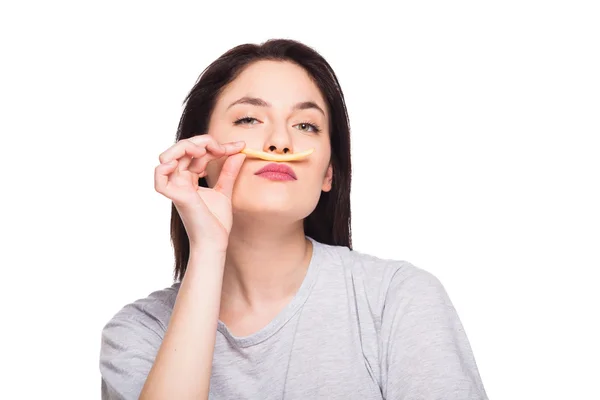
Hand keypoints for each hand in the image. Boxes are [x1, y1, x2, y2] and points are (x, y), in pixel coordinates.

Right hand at [154, 135, 245, 249]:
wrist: (215, 242)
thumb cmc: (216, 222)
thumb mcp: (225, 190)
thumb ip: (229, 171)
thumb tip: (240, 152)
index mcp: (189, 178)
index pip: (199, 153)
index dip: (218, 145)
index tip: (240, 146)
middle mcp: (180, 180)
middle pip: (183, 149)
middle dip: (203, 142)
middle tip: (223, 148)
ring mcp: (177, 188)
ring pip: (169, 157)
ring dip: (186, 147)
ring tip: (205, 150)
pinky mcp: (177, 196)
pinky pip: (160, 179)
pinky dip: (164, 168)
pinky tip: (182, 162)